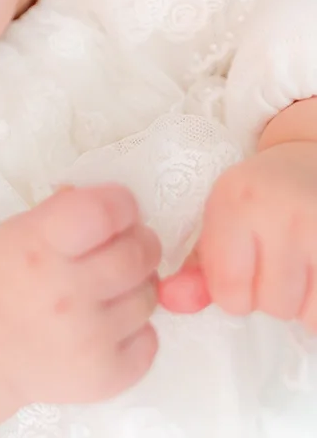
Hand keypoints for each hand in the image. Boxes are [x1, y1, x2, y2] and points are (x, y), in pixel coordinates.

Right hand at [0, 185, 160, 416]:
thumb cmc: (0, 279)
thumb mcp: (20, 229)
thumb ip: (68, 210)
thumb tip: (117, 204)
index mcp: (40, 247)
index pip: (106, 212)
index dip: (121, 205)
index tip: (119, 209)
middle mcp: (65, 294)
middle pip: (138, 253)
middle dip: (139, 242)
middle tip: (124, 247)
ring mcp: (87, 341)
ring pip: (149, 296)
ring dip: (137, 286)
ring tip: (109, 289)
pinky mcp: (103, 377)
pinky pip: (149, 340)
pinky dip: (137, 329)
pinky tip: (108, 325)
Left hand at [160, 142, 316, 329]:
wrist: (310, 159)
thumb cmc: (260, 196)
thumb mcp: (222, 219)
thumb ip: (197, 268)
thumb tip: (170, 300)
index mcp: (236, 201)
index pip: (228, 289)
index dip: (233, 294)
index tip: (242, 272)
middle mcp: (280, 210)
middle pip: (272, 305)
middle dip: (271, 296)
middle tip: (276, 262)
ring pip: (307, 313)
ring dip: (301, 303)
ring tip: (298, 264)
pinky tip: (314, 268)